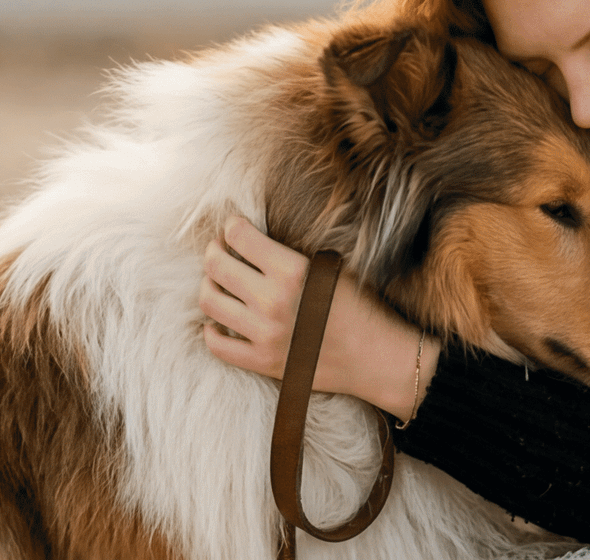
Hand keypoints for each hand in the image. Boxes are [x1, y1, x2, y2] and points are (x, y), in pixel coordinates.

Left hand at [197, 216, 432, 416]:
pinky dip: (212, 331)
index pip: (238, 235)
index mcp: (291, 272)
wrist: (379, 359)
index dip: (233, 226)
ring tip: (220, 281)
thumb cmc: (360, 306)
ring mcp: (265, 336)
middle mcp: (272, 302)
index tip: (236, 227)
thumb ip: (288, 254)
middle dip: (215, 250)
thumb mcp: (328, 266)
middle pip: (216, 265)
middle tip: (222, 249)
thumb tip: (250, 237)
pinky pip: (218, 346)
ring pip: (210, 302)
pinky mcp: (264, 364)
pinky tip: (220, 321)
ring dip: (210, 285)